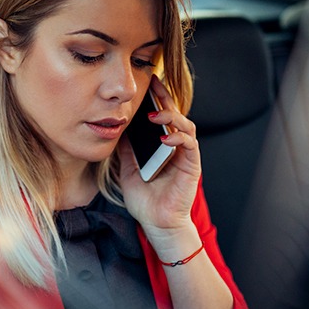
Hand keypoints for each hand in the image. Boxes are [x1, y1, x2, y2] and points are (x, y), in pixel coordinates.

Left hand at [117, 75, 201, 239]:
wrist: (157, 224)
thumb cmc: (145, 201)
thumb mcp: (128, 169)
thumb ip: (126, 150)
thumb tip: (117, 128)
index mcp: (162, 145)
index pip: (160, 116)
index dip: (155, 98)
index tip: (144, 83)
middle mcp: (175, 146)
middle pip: (174, 114)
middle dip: (164, 97)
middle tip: (152, 83)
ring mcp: (185, 155)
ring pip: (185, 125)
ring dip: (171, 117)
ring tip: (155, 115)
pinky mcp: (192, 165)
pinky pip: (190, 145)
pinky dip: (179, 138)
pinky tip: (166, 137)